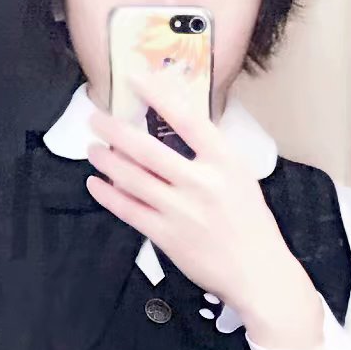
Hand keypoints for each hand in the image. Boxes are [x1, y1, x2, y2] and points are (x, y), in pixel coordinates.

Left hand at [85, 66, 323, 349]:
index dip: (158, 94)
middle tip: (96, 118)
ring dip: (107, 161)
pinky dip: (109, 196)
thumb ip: (210, 154)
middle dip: (115, 131)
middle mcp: (202, 182)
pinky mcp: (167, 236)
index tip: (135, 78)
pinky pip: (129, 211)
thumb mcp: (240, 176)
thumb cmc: (249, 223)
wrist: (257, 271)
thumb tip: (176, 128)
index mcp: (225, 161)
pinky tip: (96, 184)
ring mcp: (182, 211)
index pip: (187, 118)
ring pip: (132, 179)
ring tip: (93, 149)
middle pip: (148, 149)